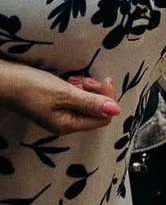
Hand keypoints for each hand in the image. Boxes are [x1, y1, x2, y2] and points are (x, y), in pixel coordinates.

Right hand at [0, 64, 119, 134]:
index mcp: (68, 125)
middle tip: (87, 80)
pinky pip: (75, 98)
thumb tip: (116, 110)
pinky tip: (70, 80)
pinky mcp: (54, 105)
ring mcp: (59, 114)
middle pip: (96, 110)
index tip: (104, 81)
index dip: (108, 99)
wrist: (4, 81)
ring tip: (75, 79)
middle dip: (96, 92)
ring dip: (86, 88)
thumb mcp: (65, 94)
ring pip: (86, 102)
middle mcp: (65, 123)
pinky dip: (76, 88)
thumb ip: (91, 102)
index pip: (103, 118)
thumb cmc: (32, 88)